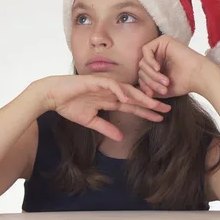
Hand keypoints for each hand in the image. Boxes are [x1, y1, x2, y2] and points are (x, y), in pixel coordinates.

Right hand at [38, 75, 171, 140]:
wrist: (52, 95)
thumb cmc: (68, 106)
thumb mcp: (90, 121)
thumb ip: (106, 128)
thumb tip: (120, 138)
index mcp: (109, 100)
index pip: (132, 106)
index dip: (146, 112)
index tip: (160, 118)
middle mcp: (110, 91)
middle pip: (135, 97)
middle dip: (150, 103)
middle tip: (167, 109)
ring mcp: (103, 85)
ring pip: (127, 89)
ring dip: (140, 96)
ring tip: (153, 104)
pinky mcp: (94, 81)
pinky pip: (111, 84)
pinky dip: (120, 90)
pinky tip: (129, 98)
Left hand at [138, 35, 219, 97]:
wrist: (199, 77)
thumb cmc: (183, 84)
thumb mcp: (160, 89)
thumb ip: (146, 88)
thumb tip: (132, 89)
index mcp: (156, 65)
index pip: (141, 74)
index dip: (144, 85)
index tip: (151, 95)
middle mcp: (157, 55)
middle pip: (141, 68)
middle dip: (149, 81)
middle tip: (162, 89)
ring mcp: (159, 47)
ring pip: (143, 61)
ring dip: (152, 74)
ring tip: (165, 81)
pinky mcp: (163, 40)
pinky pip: (146, 50)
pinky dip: (150, 61)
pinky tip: (158, 68)